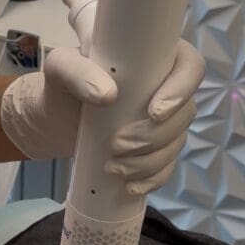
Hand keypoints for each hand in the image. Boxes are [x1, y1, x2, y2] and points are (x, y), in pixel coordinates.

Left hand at [0, 39, 204, 194]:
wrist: (54, 118)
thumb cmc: (61, 85)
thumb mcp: (60, 68)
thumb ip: (77, 71)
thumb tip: (107, 95)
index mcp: (155, 57)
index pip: (190, 67)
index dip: (181, 91)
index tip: (154, 112)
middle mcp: (166, 87)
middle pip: (185, 114)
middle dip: (154, 136)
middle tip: (116, 145)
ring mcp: (164, 120)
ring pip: (177, 143)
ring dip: (149, 161)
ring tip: (113, 167)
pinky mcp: (156, 147)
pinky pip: (168, 166)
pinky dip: (152, 179)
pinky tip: (131, 186)